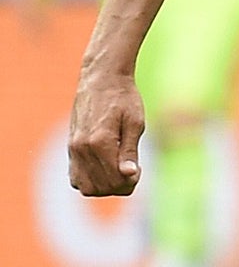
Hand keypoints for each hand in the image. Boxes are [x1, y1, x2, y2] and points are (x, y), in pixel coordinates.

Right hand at [69, 67, 145, 196]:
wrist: (101, 80)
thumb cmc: (124, 99)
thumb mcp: (135, 123)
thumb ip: (130, 150)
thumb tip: (129, 174)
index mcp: (100, 142)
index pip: (115, 180)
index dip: (131, 181)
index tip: (140, 168)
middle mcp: (82, 148)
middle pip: (101, 187)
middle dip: (120, 185)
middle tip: (131, 168)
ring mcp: (73, 149)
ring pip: (86, 187)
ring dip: (105, 186)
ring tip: (119, 169)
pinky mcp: (71, 148)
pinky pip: (75, 178)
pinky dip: (91, 181)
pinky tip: (105, 168)